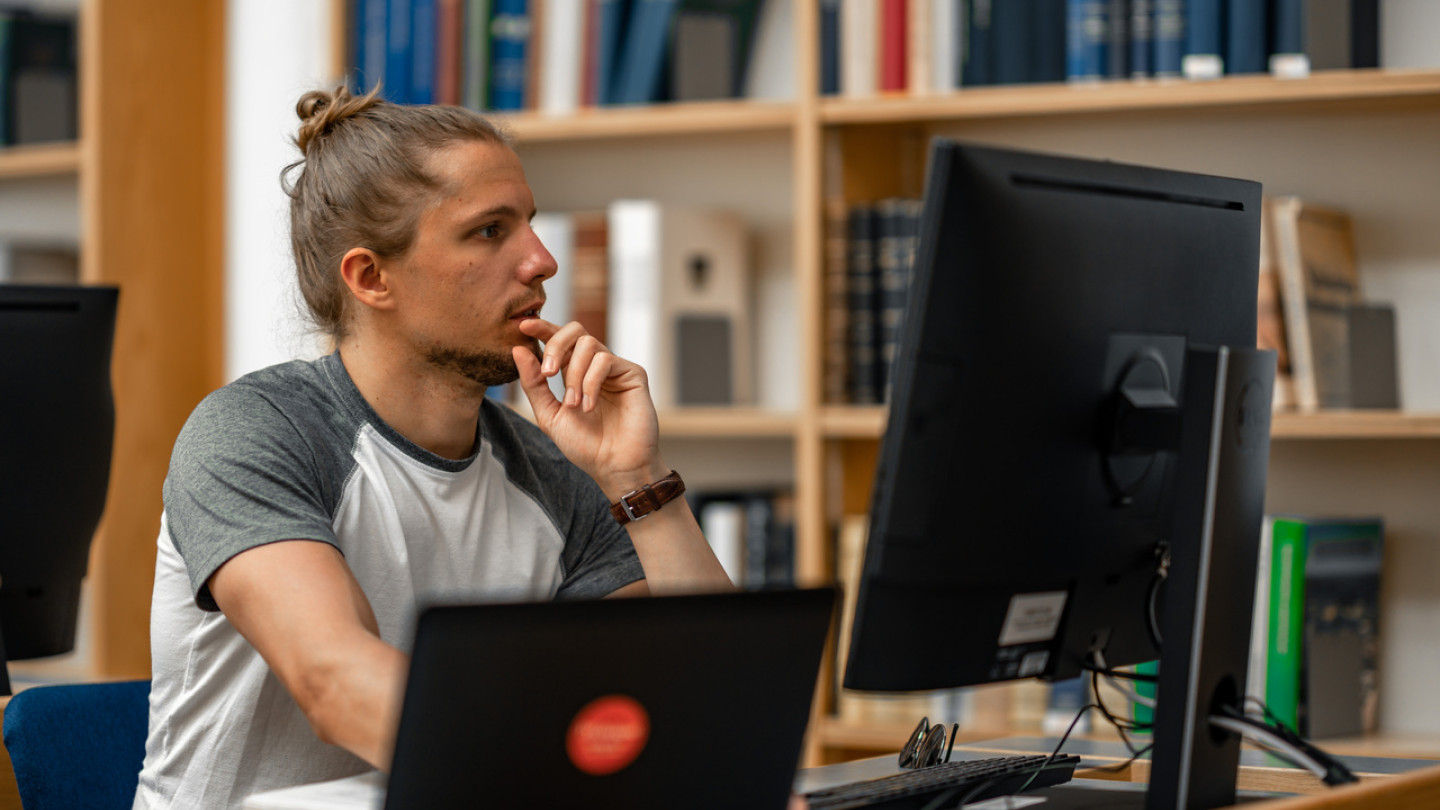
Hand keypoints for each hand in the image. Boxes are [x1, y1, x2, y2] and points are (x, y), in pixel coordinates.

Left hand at [512, 319, 665, 498]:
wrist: (613, 465)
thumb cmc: (584, 445)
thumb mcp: (549, 415)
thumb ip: (534, 383)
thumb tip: (518, 349)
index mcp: (574, 372)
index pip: (559, 340)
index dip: (543, 328)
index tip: (524, 325)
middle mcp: (595, 366)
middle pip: (575, 330)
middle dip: (556, 346)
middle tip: (548, 374)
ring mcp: (614, 369)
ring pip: (589, 343)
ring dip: (574, 374)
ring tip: (573, 404)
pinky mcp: (633, 373)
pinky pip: (605, 359)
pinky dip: (591, 382)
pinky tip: (590, 405)